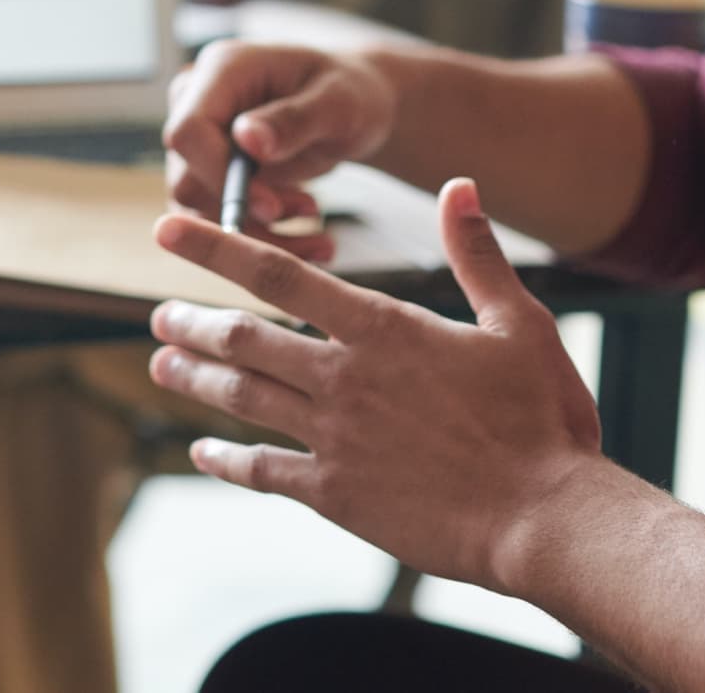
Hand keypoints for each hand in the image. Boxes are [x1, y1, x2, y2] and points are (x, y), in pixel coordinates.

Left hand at [145, 177, 604, 593]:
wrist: (545, 519)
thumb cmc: (542, 420)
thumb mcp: (519, 323)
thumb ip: (476, 254)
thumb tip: (459, 185)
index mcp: (381, 329)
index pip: (278, 275)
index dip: (215, 247)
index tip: (167, 228)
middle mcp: (344, 378)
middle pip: (243, 338)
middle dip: (192, 321)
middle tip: (159, 314)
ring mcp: (335, 438)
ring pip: (243, 397)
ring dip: (196, 376)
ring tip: (161, 362)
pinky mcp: (337, 495)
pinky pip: (264, 471)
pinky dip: (227, 458)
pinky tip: (203, 451)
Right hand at [162, 41, 397, 261]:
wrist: (350, 108)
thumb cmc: (349, 93)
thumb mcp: (338, 102)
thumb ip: (293, 119)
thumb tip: (246, 140)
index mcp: (222, 70)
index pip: (189, 131)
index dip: (220, 175)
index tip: (272, 206)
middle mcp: (196, 102)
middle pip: (187, 177)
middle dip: (246, 209)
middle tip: (309, 210)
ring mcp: (199, 139)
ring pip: (198, 209)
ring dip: (256, 230)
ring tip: (314, 216)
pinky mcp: (207, 171)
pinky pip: (215, 220)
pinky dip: (258, 238)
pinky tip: (305, 235)